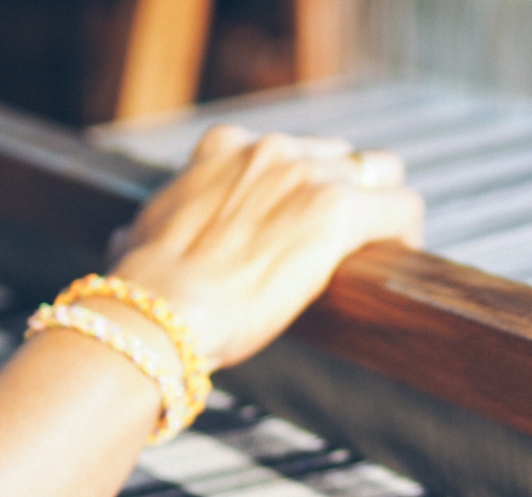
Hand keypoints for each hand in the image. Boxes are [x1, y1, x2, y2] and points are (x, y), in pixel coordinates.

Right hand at [110, 125, 422, 368]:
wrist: (160, 311)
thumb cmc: (146, 293)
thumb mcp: (137, 240)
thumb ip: (144, 231)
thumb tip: (124, 242)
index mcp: (222, 149)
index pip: (285, 151)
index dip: (304, 186)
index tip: (306, 221)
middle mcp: (268, 150)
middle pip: (339, 154)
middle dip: (349, 192)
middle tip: (352, 238)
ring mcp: (306, 176)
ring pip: (379, 172)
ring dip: (382, 207)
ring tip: (385, 247)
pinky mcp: (336, 212)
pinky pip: (400, 208)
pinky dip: (406, 230)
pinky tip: (403, 257)